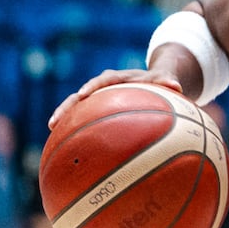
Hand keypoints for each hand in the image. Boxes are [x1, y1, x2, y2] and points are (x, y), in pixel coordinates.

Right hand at [48, 67, 182, 127]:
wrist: (154, 80)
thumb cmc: (160, 80)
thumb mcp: (165, 78)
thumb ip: (167, 80)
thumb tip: (176, 85)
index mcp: (116, 78)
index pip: (101, 81)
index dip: (90, 88)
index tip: (82, 95)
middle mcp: (102, 87)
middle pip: (79, 96)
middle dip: (66, 108)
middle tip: (53, 122)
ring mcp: (98, 99)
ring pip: (77, 109)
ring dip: (65, 119)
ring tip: (51, 133)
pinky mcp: (98, 110)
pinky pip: (85, 120)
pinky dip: (77, 130)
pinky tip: (68, 149)